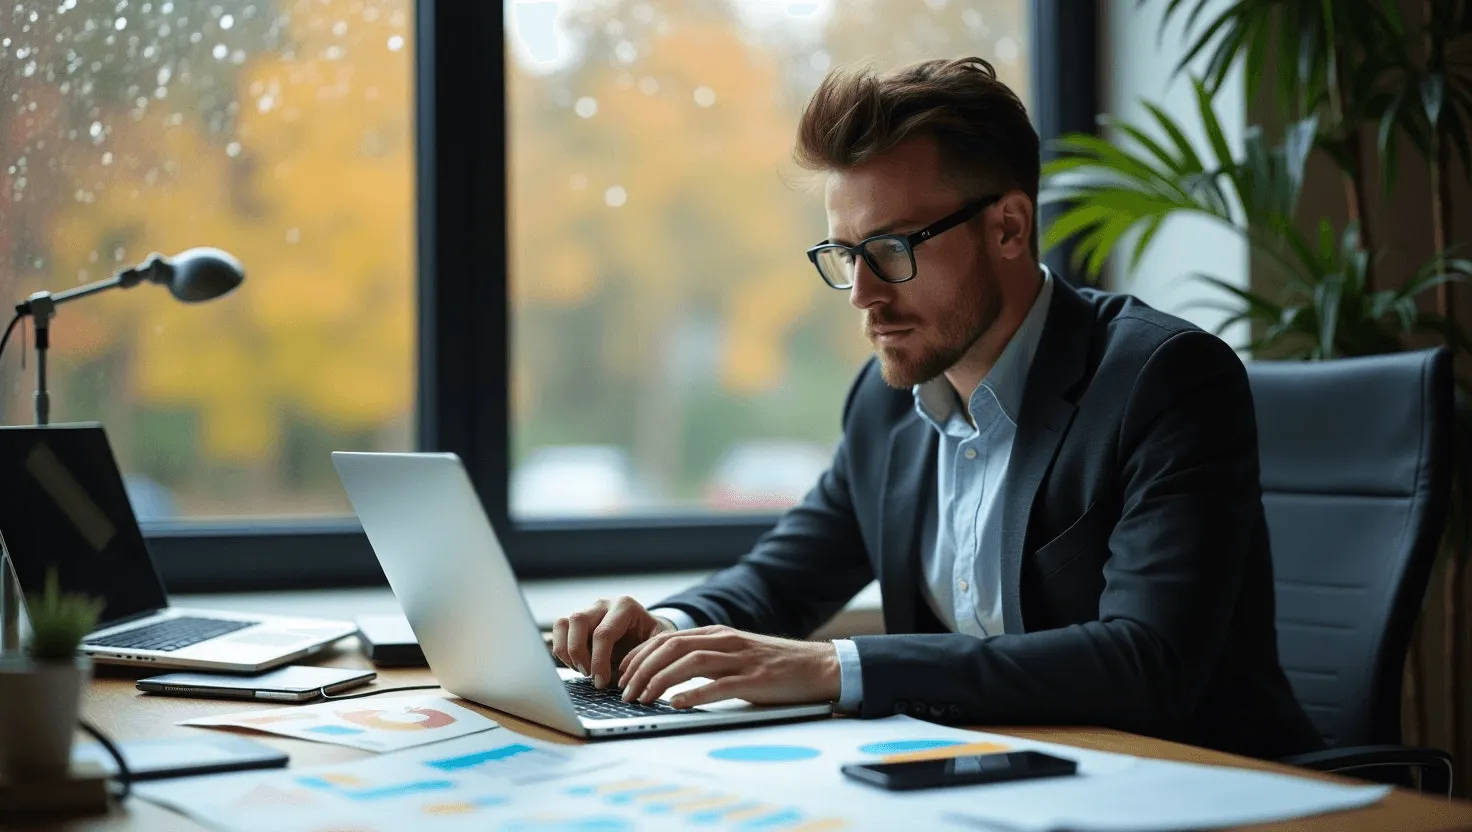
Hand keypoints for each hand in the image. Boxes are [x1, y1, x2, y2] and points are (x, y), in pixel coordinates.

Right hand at [550, 596, 674, 688]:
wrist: (648, 631)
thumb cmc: (653, 639)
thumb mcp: (659, 644)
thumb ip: (645, 656)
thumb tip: (626, 677)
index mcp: (625, 606)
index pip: (603, 633)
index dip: (598, 661)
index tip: (600, 681)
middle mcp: (603, 604)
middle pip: (578, 621)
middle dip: (579, 653)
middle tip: (589, 675)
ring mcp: (588, 610)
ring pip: (563, 623)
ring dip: (567, 651)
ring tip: (581, 670)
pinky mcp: (576, 620)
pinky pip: (559, 630)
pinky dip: (561, 649)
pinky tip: (576, 664)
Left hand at [616, 625, 839, 708]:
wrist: (819, 667)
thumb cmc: (775, 666)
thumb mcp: (735, 655)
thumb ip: (706, 659)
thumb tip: (668, 675)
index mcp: (717, 634)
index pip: (666, 638)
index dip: (639, 656)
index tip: (622, 675)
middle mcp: (725, 642)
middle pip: (671, 647)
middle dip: (641, 670)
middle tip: (624, 692)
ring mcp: (741, 660)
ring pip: (689, 663)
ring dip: (659, 681)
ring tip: (642, 699)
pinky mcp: (756, 681)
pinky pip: (719, 685)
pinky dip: (693, 694)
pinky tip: (676, 704)